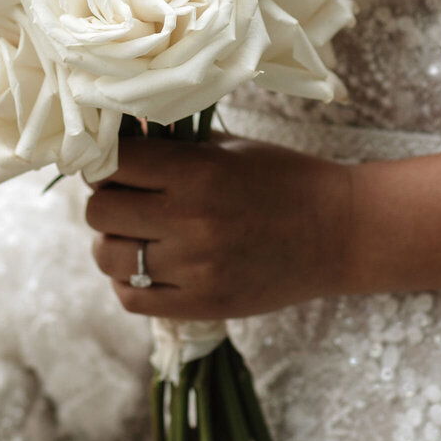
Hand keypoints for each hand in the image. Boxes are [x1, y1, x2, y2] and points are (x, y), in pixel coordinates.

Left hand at [85, 132, 353, 320]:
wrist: (340, 232)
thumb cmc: (283, 179)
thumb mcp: (230, 147)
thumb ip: (172, 145)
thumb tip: (116, 135)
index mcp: (198, 172)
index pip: (113, 163)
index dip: (107, 161)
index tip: (117, 164)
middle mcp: (191, 220)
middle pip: (99, 212)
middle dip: (107, 201)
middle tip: (127, 199)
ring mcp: (195, 268)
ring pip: (108, 257)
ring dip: (113, 243)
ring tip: (135, 235)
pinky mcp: (202, 304)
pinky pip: (130, 298)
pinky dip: (128, 281)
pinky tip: (147, 266)